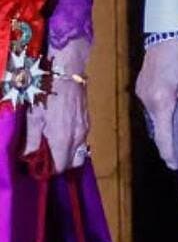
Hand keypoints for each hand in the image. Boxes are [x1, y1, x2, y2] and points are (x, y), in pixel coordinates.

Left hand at [24, 37, 89, 171]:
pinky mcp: (87, 121)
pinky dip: (71, 144)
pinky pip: (81, 141)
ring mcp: (85, 129)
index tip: (37, 167)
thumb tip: (27, 158)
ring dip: (66, 154)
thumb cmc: (46, 93)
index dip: (48, 171)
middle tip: (45, 159)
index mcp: (63, 140)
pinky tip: (60, 134)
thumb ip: (31, 141)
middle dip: (60, 165)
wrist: (67, 71)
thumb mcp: (33, 117)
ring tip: (51, 147)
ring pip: (79, 152)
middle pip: (72, 164)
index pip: (59, 168)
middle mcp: (78, 138)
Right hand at [135, 37, 177, 169]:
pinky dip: (162, 114)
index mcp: (160, 100)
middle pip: (157, 130)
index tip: (177, 165)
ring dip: (165, 127)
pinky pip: (152, 108)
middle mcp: (147, 100)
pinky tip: (173, 113)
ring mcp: (142, 94)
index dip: (170, 153)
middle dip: (169, 142)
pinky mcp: (142, 88)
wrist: (166, 31)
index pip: (163, 136)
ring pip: (154, 120)